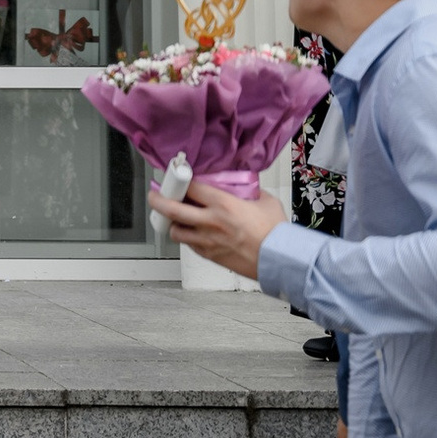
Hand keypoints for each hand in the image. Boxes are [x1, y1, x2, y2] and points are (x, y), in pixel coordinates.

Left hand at [148, 180, 285, 278]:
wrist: (281, 260)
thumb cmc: (276, 233)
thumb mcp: (264, 201)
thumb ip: (247, 191)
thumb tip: (238, 185)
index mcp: (223, 205)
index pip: (190, 187)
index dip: (179, 180)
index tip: (174, 176)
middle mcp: (211, 222)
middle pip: (171, 209)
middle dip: (157, 199)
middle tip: (155, 195)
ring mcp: (208, 241)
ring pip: (175, 230)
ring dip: (172, 222)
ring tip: (174, 217)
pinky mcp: (209, 255)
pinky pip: (189, 244)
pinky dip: (187, 237)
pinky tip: (193, 231)